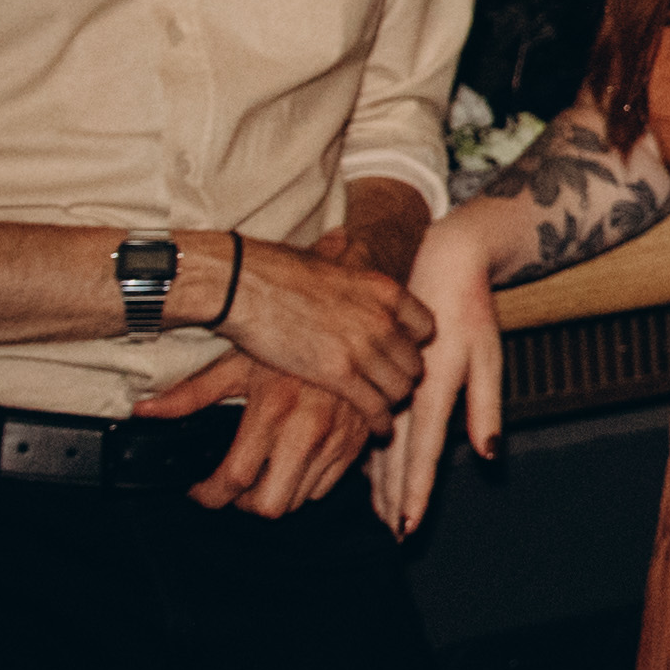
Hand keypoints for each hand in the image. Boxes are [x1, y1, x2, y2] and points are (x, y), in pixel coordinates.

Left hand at [136, 349, 383, 518]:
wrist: (351, 326)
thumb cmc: (288, 341)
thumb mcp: (237, 362)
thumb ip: (190, 394)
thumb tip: (143, 412)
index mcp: (273, 411)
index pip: (235, 479)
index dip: (210, 495)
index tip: (200, 490)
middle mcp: (308, 431)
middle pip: (271, 506)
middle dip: (245, 504)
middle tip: (233, 485)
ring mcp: (337, 440)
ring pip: (300, 501)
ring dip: (275, 493)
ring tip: (262, 470)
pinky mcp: (357, 443)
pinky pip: (326, 486)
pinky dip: (305, 483)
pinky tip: (292, 459)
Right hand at [213, 230, 430, 416]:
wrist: (243, 285)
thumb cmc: (277, 271)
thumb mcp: (330, 262)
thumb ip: (350, 268)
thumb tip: (348, 241)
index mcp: (386, 291)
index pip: (426, 328)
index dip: (413, 345)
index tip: (399, 354)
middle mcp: (383, 320)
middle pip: (416, 363)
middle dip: (404, 377)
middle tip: (390, 387)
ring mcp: (364, 348)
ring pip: (401, 388)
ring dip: (392, 401)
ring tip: (382, 408)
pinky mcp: (339, 374)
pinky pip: (376, 407)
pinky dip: (379, 421)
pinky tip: (376, 427)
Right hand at [378, 212, 509, 534]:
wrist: (440, 259)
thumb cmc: (472, 311)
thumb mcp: (487, 357)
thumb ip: (485, 407)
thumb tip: (487, 455)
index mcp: (433, 387)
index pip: (423, 451)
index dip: (415, 490)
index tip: (408, 525)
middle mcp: (403, 390)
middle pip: (394, 455)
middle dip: (392, 496)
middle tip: (393, 533)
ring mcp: (381, 378)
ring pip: (375, 440)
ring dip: (377, 479)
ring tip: (379, 513)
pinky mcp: (368, 367)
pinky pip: (364, 416)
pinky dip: (364, 446)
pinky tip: (364, 470)